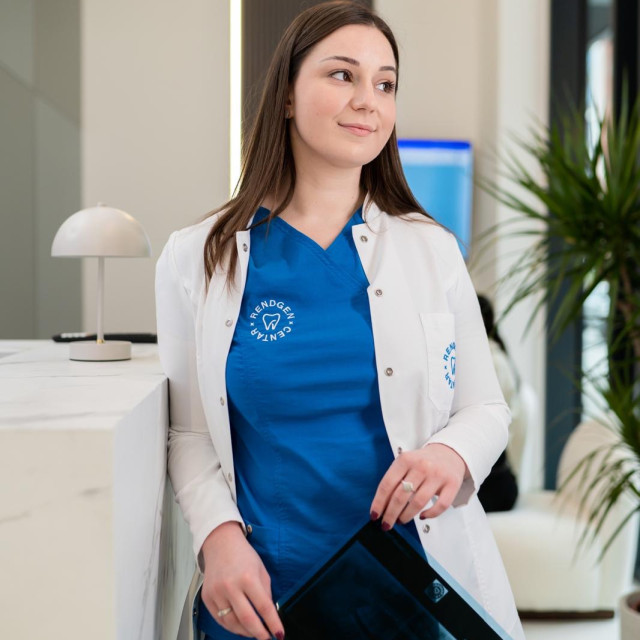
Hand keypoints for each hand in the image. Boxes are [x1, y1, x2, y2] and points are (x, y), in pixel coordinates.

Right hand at [200, 521, 283, 639]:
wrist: (220, 543)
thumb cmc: (243, 555)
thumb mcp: (261, 570)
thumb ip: (265, 592)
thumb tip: (269, 615)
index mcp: (248, 577)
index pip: (264, 606)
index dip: (273, 623)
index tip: (279, 633)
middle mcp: (231, 586)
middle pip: (247, 619)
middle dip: (259, 633)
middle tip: (266, 638)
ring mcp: (217, 593)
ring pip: (232, 623)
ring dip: (245, 632)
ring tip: (254, 633)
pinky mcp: (207, 597)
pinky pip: (219, 620)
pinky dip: (231, 627)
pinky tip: (240, 627)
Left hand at [369, 444, 468, 528]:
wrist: (448, 453)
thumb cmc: (423, 461)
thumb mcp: (405, 463)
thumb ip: (394, 480)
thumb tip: (381, 505)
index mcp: (405, 459)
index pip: (387, 484)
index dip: (379, 502)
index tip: (375, 515)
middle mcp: (421, 466)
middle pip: (400, 496)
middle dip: (390, 514)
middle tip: (386, 524)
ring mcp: (437, 475)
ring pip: (418, 502)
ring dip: (406, 516)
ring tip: (401, 520)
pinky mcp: (452, 485)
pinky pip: (440, 505)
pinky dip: (430, 514)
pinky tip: (422, 516)